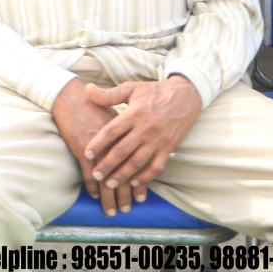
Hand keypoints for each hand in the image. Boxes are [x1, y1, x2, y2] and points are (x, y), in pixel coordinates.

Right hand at [51, 78, 128, 216]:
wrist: (71, 97)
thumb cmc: (91, 104)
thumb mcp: (114, 114)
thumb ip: (124, 131)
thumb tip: (132, 143)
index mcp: (124, 137)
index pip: (135, 166)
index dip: (139, 183)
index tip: (141, 196)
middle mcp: (114, 145)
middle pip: (123, 176)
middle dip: (124, 195)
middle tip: (127, 209)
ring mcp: (98, 149)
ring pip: (107, 180)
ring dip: (110, 197)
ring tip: (112, 210)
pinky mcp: (82, 150)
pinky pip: (88, 174)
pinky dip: (92, 187)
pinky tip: (95, 195)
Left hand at [82, 76, 201, 198]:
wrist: (185, 96)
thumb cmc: (153, 92)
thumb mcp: (131, 88)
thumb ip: (109, 94)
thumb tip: (88, 89)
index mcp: (134, 113)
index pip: (112, 131)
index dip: (98, 143)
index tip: (87, 154)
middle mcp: (146, 128)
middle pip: (123, 150)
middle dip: (107, 165)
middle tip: (95, 176)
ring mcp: (158, 140)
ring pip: (138, 162)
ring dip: (123, 175)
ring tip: (110, 184)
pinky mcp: (169, 147)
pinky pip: (157, 166)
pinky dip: (146, 176)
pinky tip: (135, 182)